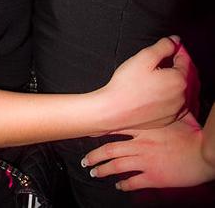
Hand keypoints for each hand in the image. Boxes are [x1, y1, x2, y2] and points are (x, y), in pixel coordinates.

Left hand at [81, 113, 214, 189]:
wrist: (202, 154)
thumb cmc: (191, 134)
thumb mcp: (172, 117)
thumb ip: (159, 112)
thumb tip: (154, 101)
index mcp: (144, 128)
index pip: (115, 127)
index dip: (100, 130)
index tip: (88, 132)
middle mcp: (140, 144)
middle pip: (110, 149)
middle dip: (94, 155)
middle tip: (85, 160)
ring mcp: (145, 161)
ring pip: (116, 165)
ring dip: (103, 170)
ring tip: (94, 172)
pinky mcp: (153, 177)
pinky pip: (133, 181)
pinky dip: (123, 184)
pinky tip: (118, 185)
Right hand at [103, 37, 192, 131]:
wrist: (114, 111)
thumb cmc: (127, 84)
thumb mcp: (145, 57)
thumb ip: (163, 46)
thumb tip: (175, 41)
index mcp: (179, 80)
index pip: (184, 60)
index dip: (176, 50)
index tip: (167, 46)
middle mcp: (182, 97)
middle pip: (184, 75)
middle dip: (176, 65)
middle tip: (160, 60)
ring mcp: (175, 110)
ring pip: (180, 90)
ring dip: (173, 80)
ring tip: (157, 75)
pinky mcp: (167, 119)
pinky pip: (174, 104)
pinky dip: (169, 95)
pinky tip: (155, 91)